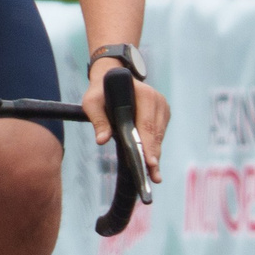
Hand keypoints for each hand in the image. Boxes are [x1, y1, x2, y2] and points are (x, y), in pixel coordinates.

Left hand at [83, 62, 168, 180]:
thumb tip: (102, 140)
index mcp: (144, 95)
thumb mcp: (92, 102)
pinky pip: (159, 134)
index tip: (150, 162)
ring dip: (155, 154)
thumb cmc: (100, 91)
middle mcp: (157, 100)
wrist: (113, 78)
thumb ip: (98, 120)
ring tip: (153, 175)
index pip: (147, 124)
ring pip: (159, 136)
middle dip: (154, 156)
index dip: (149, 145)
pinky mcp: (163, 113)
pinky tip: (150, 162)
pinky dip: (154, 147)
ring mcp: (162, 107)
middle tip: (154, 177)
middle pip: (156, 133)